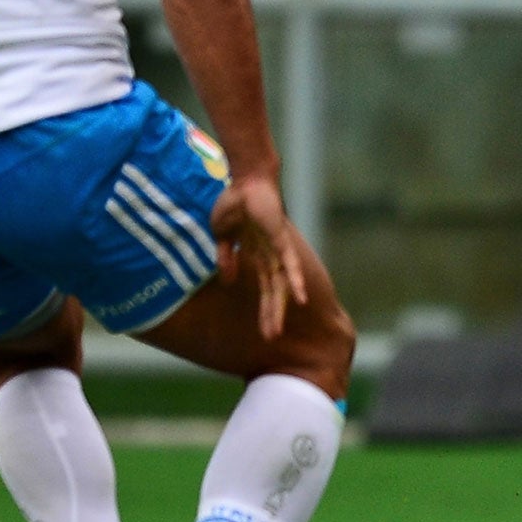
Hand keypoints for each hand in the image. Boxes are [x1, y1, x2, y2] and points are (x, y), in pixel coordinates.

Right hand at [208, 172, 307, 339]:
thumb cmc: (235, 204)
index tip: (265, 333)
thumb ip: (225, 257)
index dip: (265, 311)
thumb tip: (226, 279)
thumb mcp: (222, 236)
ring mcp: (278, 249)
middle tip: (271, 339)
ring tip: (277, 330)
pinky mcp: (281, 239)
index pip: (264, 290)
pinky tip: (300, 298)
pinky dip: (295, 280)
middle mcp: (271, 257)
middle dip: (272, 316)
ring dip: (280, 307)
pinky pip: (290, 263)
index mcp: (257, 257)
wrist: (244, 182)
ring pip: (282, 284)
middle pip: (275, 293)